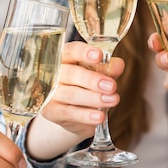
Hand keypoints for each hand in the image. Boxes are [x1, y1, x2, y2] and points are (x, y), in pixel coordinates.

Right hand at [26, 41, 124, 160]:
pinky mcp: (50, 111)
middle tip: (112, 86)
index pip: (72, 51)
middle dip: (92, 80)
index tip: (99, 56)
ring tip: (112, 100)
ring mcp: (50, 92)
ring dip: (93, 98)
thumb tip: (118, 65)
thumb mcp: (99, 74)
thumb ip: (108, 69)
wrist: (76, 112)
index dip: (84, 53)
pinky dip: (84, 115)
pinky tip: (99, 116)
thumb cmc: (87, 85)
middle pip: (71, 73)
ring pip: (71, 94)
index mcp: (65, 57)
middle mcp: (53, 73)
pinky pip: (67, 113)